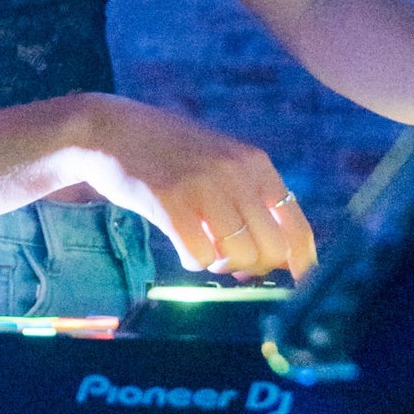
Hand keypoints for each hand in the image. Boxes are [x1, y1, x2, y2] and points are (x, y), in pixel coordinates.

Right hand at [69, 94, 315, 280]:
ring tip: (203, 248)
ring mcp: (203, 185)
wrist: (112, 130)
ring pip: (238, 256)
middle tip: (229, 260)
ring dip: (221, 265)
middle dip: (253, 267)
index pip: (296, 225)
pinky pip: (199, 257)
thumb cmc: (171, 155)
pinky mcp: (169, 201)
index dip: (301, 262)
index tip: (298, 283)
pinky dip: (193, 261)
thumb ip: (249, 204)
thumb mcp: (221, 163)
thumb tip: (274, 263)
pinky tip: (182, 244)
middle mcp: (235, 172)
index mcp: (255, 163)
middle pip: (270, 249)